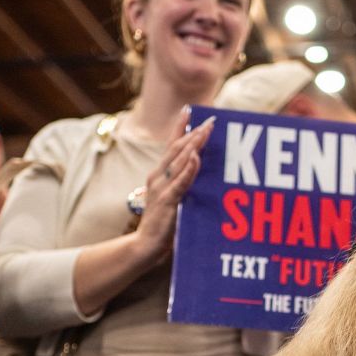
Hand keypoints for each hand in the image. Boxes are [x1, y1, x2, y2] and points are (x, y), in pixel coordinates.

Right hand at [134, 108, 215, 261]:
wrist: (145, 246)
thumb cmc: (163, 225)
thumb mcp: (173, 199)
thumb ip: (182, 184)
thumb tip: (200, 171)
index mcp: (159, 175)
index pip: (170, 146)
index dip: (179, 127)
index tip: (189, 110)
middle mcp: (158, 177)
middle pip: (177, 149)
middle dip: (194, 133)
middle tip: (210, 120)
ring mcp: (161, 189)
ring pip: (179, 161)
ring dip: (194, 145)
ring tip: (206, 131)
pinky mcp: (167, 202)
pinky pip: (180, 182)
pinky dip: (189, 169)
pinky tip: (197, 157)